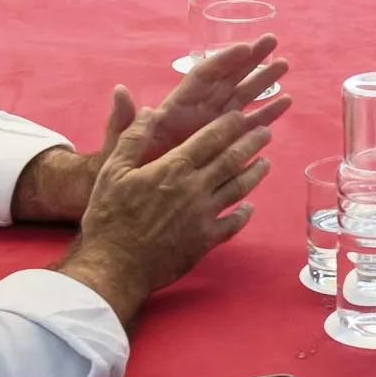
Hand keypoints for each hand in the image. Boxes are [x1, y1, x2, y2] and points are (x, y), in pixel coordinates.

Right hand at [59, 101, 275, 328]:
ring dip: (254, 174)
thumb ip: (133, 138)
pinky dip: (244, 214)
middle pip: (231, 160)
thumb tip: (151, 110)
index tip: (241, 116)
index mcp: (174, 168)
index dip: (228, 125)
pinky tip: (249, 208)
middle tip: (265, 132)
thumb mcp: (111, 171)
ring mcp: (204, 215)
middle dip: (251, 144)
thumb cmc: (109, 217)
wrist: (116, 265)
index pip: (209, 139)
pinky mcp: (206, 240)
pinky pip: (232, 224)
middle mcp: (195, 188)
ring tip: (266, 163)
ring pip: (237, 189)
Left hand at [97, 34, 291, 167]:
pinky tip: (285, 102)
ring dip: (262, 82)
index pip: (202, 78)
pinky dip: (266, 115)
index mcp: (175, 110)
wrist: (133, 204)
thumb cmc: (124, 172)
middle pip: (226, 81)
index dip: (222, 61)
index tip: (245, 47)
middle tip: (272, 40)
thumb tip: (120, 91)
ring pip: (241, 100)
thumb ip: (124, 122)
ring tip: (284, 65)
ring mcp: (212, 129)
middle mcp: (197, 113)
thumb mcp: (119, 147)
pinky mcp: (223, 147)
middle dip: (248, 61)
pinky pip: (248, 128)